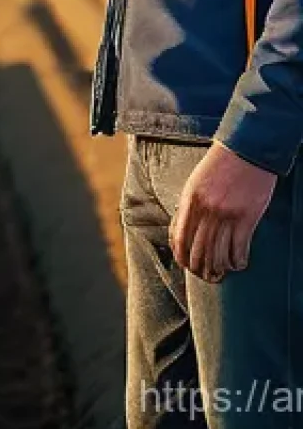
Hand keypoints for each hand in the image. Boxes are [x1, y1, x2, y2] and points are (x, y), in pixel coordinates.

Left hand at [169, 141, 276, 281]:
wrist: (244, 152)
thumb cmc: (218, 166)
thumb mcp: (195, 183)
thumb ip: (189, 205)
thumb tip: (184, 230)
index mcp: (190, 200)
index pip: (180, 237)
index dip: (181, 256)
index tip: (185, 264)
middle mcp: (206, 210)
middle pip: (199, 249)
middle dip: (199, 268)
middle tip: (204, 276)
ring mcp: (227, 215)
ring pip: (219, 253)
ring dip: (218, 269)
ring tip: (220, 275)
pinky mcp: (247, 218)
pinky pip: (239, 248)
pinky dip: (238, 261)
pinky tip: (238, 265)